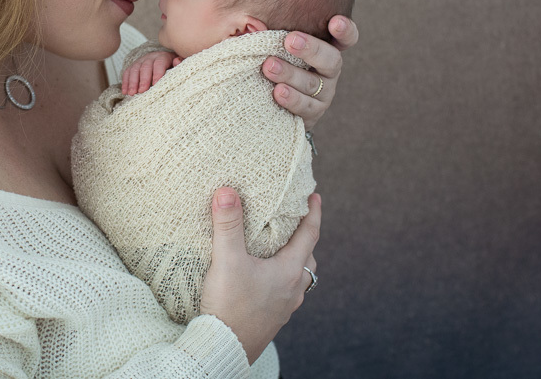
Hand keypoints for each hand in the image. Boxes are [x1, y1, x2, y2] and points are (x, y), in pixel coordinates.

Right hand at [121, 50, 177, 94]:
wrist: (164, 61)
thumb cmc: (172, 68)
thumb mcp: (178, 66)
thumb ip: (179, 64)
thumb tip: (177, 61)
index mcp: (162, 57)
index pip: (159, 63)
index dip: (157, 73)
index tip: (155, 84)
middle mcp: (150, 57)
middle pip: (145, 67)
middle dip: (143, 80)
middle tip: (142, 91)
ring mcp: (140, 61)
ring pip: (135, 69)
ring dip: (132, 82)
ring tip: (132, 93)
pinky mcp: (133, 66)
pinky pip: (127, 72)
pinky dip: (125, 82)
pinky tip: (125, 92)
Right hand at [200, 189, 320, 364]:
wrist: (224, 348)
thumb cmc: (229, 305)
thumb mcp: (227, 260)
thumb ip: (228, 225)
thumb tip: (227, 192)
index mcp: (289, 271)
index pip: (309, 235)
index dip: (313, 213)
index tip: (315, 196)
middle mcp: (293, 289)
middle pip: (308, 257)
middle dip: (305, 237)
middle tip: (296, 220)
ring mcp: (285, 306)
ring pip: (299, 277)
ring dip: (295, 259)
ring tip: (281, 248)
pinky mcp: (272, 317)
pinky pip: (286, 291)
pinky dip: (282, 277)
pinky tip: (265, 278)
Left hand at [262, 15, 358, 129]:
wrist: (266, 103)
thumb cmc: (269, 63)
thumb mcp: (267, 47)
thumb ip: (264, 34)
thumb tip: (253, 24)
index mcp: (323, 48)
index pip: (345, 39)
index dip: (345, 30)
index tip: (335, 22)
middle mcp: (328, 70)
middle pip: (331, 59)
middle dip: (311, 49)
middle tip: (290, 40)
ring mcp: (323, 93)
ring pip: (312, 83)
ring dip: (290, 74)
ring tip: (269, 66)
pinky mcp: (312, 113)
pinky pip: (305, 106)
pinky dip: (292, 99)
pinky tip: (277, 92)